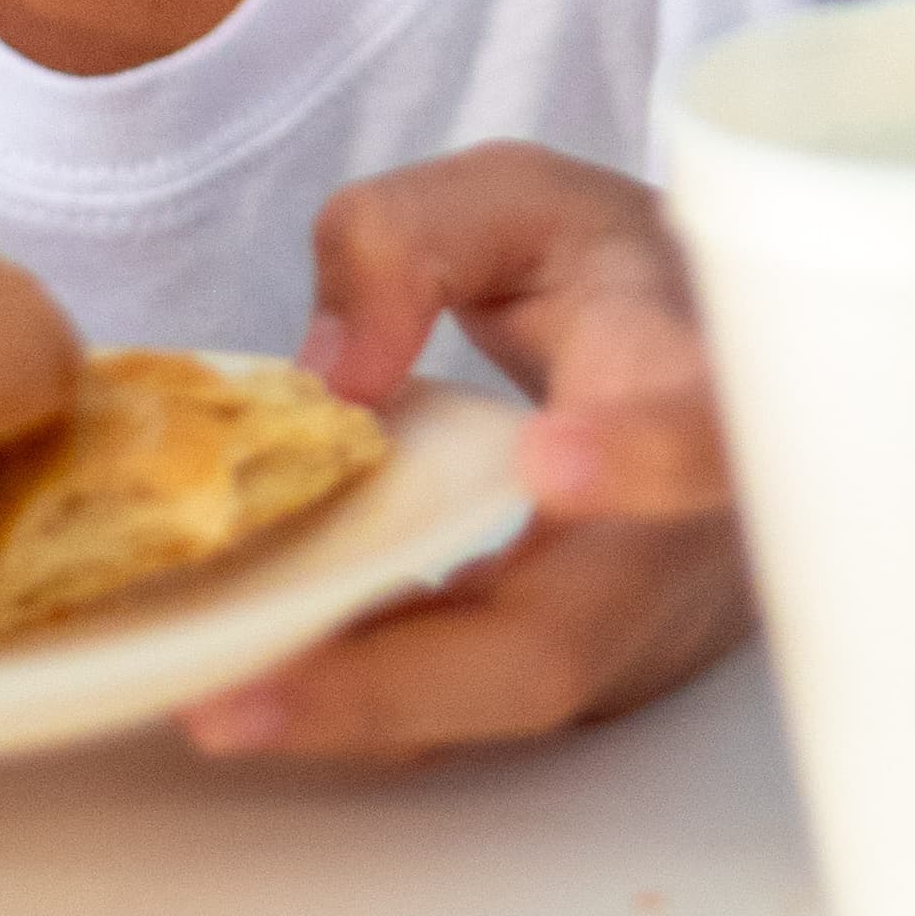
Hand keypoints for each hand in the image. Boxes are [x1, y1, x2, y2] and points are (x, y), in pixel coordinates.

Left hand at [187, 146, 750, 766]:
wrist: (701, 367)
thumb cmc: (605, 277)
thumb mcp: (512, 202)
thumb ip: (408, 240)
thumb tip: (336, 378)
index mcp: (685, 380)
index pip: (699, 426)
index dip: (640, 454)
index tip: (545, 460)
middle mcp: (679, 535)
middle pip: (558, 645)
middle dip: (396, 681)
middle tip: (240, 694)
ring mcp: (633, 628)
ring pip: (499, 704)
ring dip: (352, 713)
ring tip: (214, 704)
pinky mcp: (584, 675)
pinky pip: (471, 704)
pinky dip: (360, 703)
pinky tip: (250, 687)